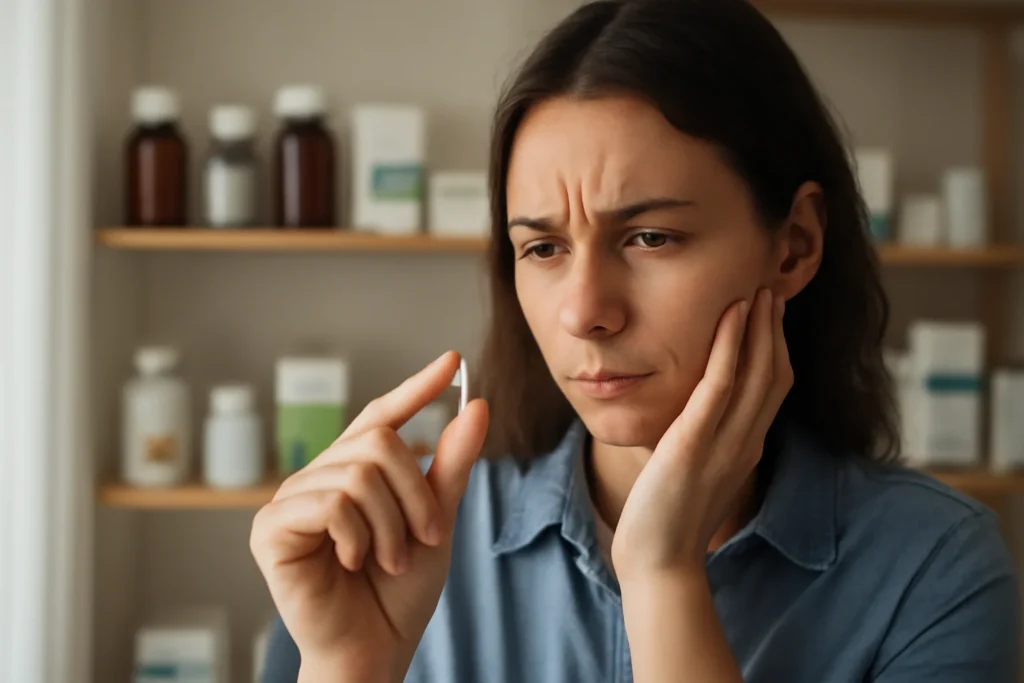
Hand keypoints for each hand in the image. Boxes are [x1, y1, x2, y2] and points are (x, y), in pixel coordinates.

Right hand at [250, 351, 488, 681]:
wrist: (376, 650)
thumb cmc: (400, 592)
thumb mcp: (436, 519)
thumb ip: (450, 464)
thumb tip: (477, 407)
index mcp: (352, 473)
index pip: (381, 417)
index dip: (415, 388)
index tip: (452, 362)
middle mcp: (317, 478)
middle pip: (378, 441)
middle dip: (415, 493)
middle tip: (423, 537)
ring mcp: (290, 501)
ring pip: (358, 473)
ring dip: (391, 524)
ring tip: (388, 560)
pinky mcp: (270, 529)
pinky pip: (330, 502)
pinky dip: (357, 537)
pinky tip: (350, 562)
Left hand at [611, 288, 790, 579]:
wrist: (657, 561)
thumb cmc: (667, 519)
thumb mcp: (695, 473)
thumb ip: (704, 444)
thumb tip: (695, 420)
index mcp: (745, 449)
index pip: (773, 388)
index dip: (775, 347)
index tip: (770, 312)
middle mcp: (744, 442)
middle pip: (774, 374)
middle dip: (775, 329)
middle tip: (770, 286)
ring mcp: (724, 443)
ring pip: (756, 373)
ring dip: (759, 327)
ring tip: (757, 289)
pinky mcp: (694, 443)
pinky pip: (720, 385)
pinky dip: (730, 346)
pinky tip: (730, 316)